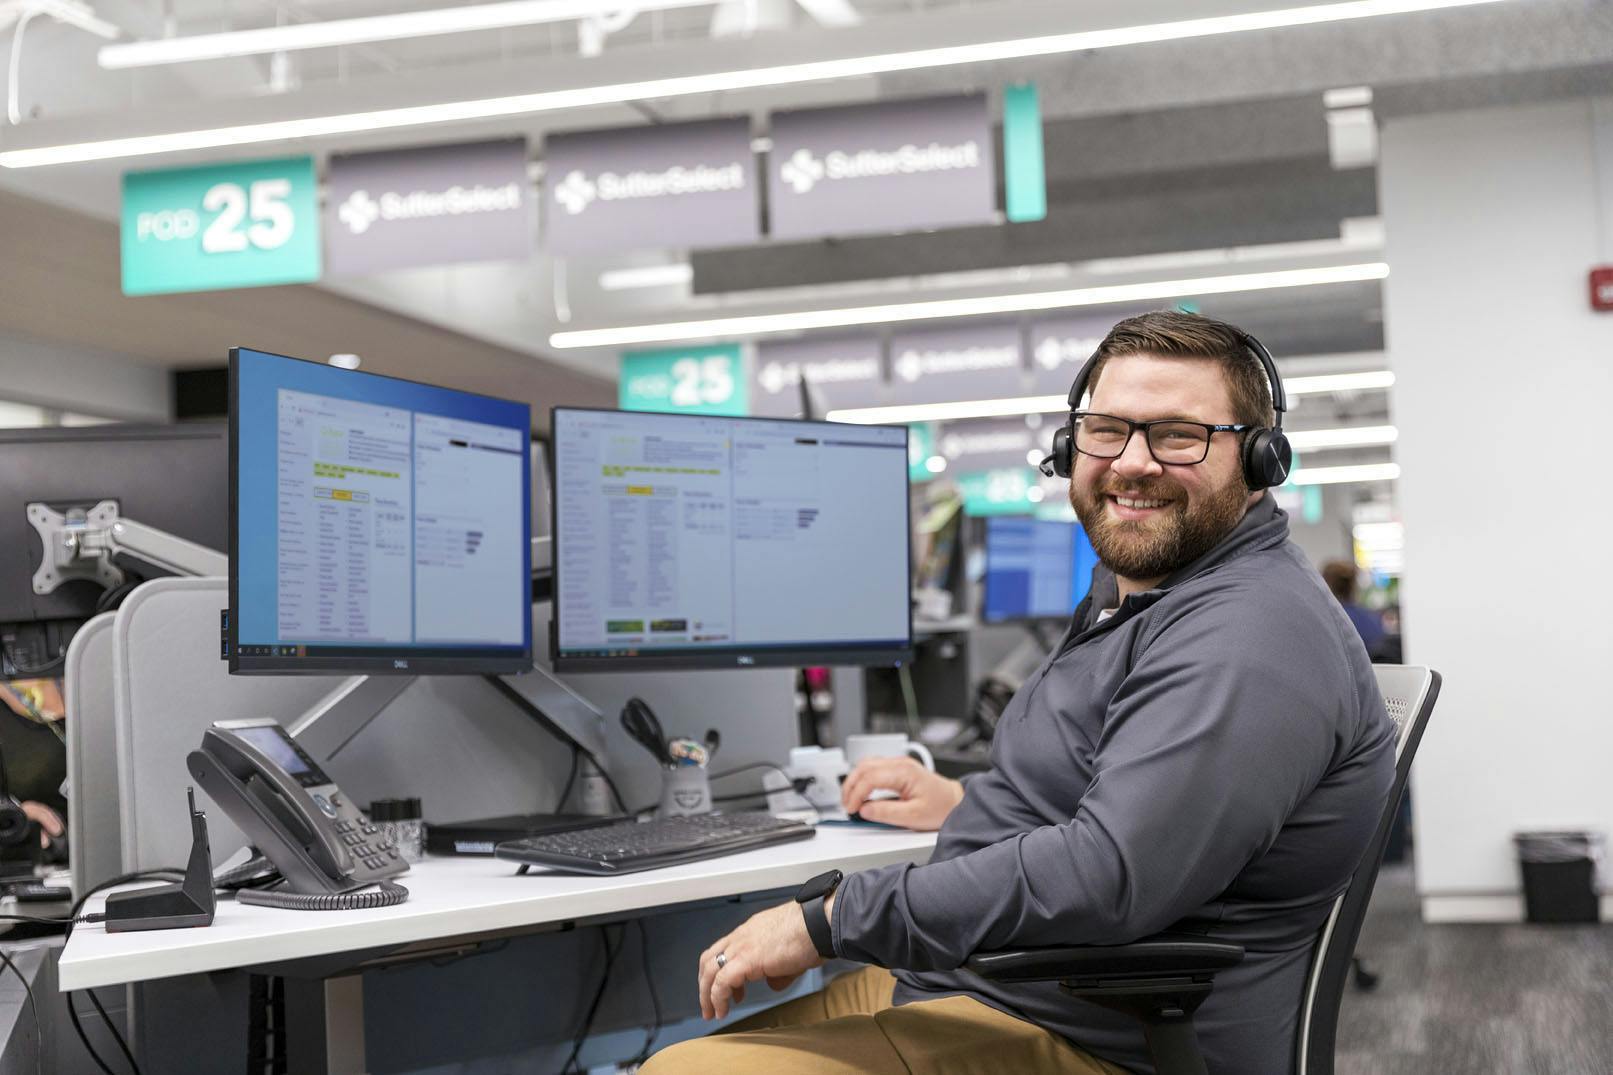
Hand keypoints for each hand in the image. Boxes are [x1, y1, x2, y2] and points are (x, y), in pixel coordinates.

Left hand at [698, 900, 824, 1019]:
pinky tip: (723, 1009)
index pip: (724, 949)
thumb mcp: (790, 955)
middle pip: (709, 960)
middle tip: (709, 1005)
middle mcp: (741, 937)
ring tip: (712, 1012)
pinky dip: (718, 998)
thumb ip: (778, 970)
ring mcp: (741, 947)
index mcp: (751, 931)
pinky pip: (722, 982)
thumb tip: (773, 983)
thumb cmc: (811, 933)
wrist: (817, 923)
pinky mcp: (746, 959)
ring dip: (707, 994)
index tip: (729, 990)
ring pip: (710, 971)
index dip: (720, 971)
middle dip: (705, 984)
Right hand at [841, 757, 963, 830]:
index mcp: (904, 772)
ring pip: (866, 764)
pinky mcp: (898, 768)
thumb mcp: (913, 816)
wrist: (955, 802)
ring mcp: (899, 764)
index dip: (856, 794)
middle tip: (847, 805)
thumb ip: (886, 813)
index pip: (870, 778)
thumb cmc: (940, 807)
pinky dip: (863, 778)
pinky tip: (861, 791)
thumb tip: (864, 810)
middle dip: (850, 786)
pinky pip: (873, 767)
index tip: (851, 809)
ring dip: (854, 781)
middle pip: (864, 767)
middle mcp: (900, 763)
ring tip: (851, 800)